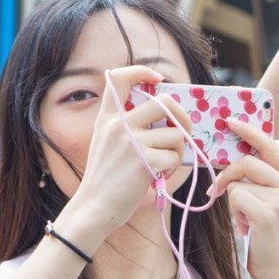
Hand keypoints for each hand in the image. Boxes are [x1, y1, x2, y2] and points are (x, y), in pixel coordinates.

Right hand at [58, 67, 192, 243]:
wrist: (94, 207)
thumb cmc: (106, 178)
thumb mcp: (106, 142)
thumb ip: (125, 125)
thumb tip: (166, 114)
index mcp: (107, 117)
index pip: (119, 77)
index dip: (142, 71)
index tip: (158, 78)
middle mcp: (118, 124)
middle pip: (164, 103)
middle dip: (182, 117)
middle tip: (183, 131)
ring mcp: (132, 141)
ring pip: (175, 134)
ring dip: (177, 151)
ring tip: (163, 165)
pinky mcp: (146, 161)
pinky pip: (174, 158)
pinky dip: (171, 170)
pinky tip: (157, 178)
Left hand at [214, 117, 278, 278]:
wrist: (278, 270)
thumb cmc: (269, 237)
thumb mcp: (275, 202)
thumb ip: (269, 177)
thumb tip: (266, 145)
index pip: (270, 145)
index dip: (249, 131)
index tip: (230, 122)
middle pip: (248, 161)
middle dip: (227, 174)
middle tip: (216, 189)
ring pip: (238, 183)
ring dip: (234, 201)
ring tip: (246, 219)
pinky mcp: (266, 213)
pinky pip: (235, 197)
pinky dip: (234, 212)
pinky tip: (247, 227)